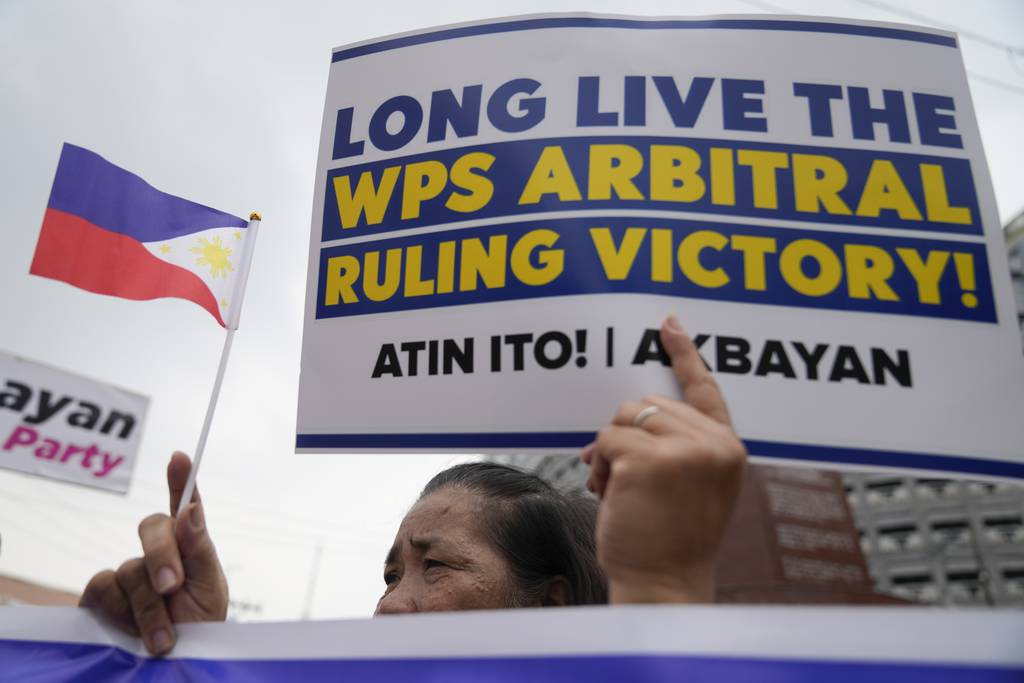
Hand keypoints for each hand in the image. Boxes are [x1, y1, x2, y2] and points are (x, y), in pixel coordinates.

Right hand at [79, 452, 227, 654]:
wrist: (173, 665)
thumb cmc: (198, 625)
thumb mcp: (209, 589)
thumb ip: (199, 548)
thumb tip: (190, 508)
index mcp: (190, 546)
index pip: (185, 507)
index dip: (182, 480)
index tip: (181, 457)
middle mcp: (157, 553)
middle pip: (152, 527)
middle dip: (163, 556)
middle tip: (172, 588)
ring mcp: (128, 572)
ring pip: (130, 568)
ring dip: (149, 607)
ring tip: (164, 637)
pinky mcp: (101, 595)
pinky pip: (104, 586)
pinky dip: (121, 611)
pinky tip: (130, 630)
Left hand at [583, 316, 745, 603]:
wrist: (663, 584)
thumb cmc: (670, 540)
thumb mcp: (692, 488)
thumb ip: (678, 447)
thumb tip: (628, 417)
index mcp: (728, 449)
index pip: (706, 389)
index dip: (685, 354)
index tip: (669, 323)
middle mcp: (713, 445)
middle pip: (648, 403)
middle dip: (626, 435)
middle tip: (622, 477)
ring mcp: (683, 450)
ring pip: (624, 418)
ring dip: (609, 451)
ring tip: (616, 489)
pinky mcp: (648, 460)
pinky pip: (606, 439)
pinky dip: (598, 465)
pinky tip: (608, 494)